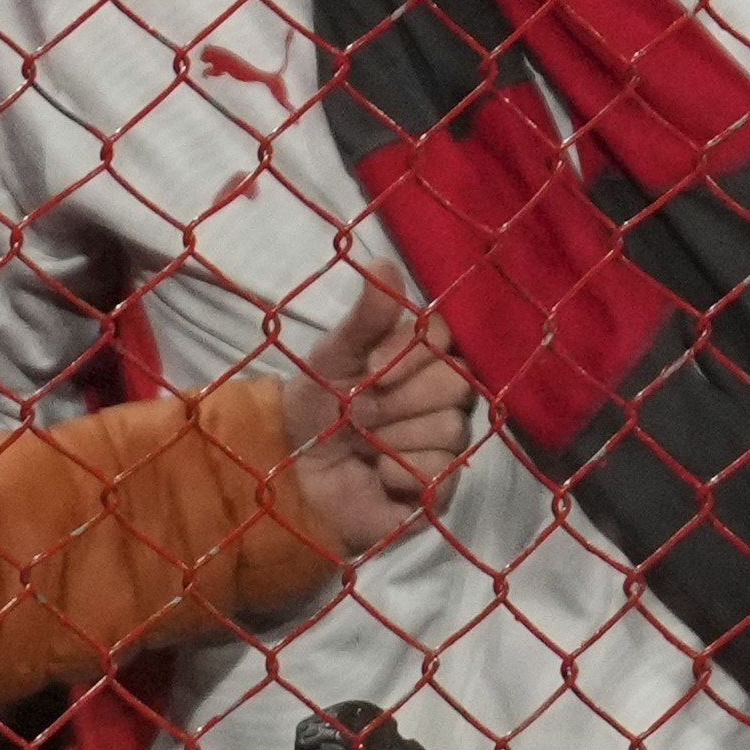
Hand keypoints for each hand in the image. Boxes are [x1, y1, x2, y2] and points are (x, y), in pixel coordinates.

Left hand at [279, 272, 480, 558]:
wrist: (291, 472)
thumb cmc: (316, 407)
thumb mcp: (332, 357)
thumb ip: (363, 318)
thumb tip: (384, 263)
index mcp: (425, 357)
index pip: (447, 337)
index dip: (410, 352)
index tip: (369, 367)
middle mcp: (446, 397)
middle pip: (458, 383)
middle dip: (399, 399)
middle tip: (363, 409)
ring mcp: (447, 442)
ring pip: (450, 427)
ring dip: (393, 437)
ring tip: (365, 444)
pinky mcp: (442, 486)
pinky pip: (442, 470)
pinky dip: (401, 471)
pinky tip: (377, 474)